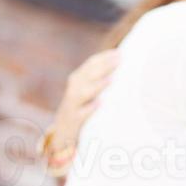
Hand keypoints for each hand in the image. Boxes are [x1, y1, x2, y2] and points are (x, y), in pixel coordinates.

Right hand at [40, 49, 119, 176]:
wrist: (62, 134)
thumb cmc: (81, 108)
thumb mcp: (89, 91)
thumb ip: (100, 77)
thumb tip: (123, 62)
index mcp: (78, 81)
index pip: (90, 65)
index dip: (104, 57)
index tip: (120, 52)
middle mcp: (73, 91)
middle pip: (86, 75)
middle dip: (102, 67)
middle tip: (119, 60)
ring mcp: (71, 106)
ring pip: (80, 93)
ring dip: (96, 86)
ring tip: (111, 80)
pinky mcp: (72, 122)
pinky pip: (79, 115)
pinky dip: (88, 109)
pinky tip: (99, 103)